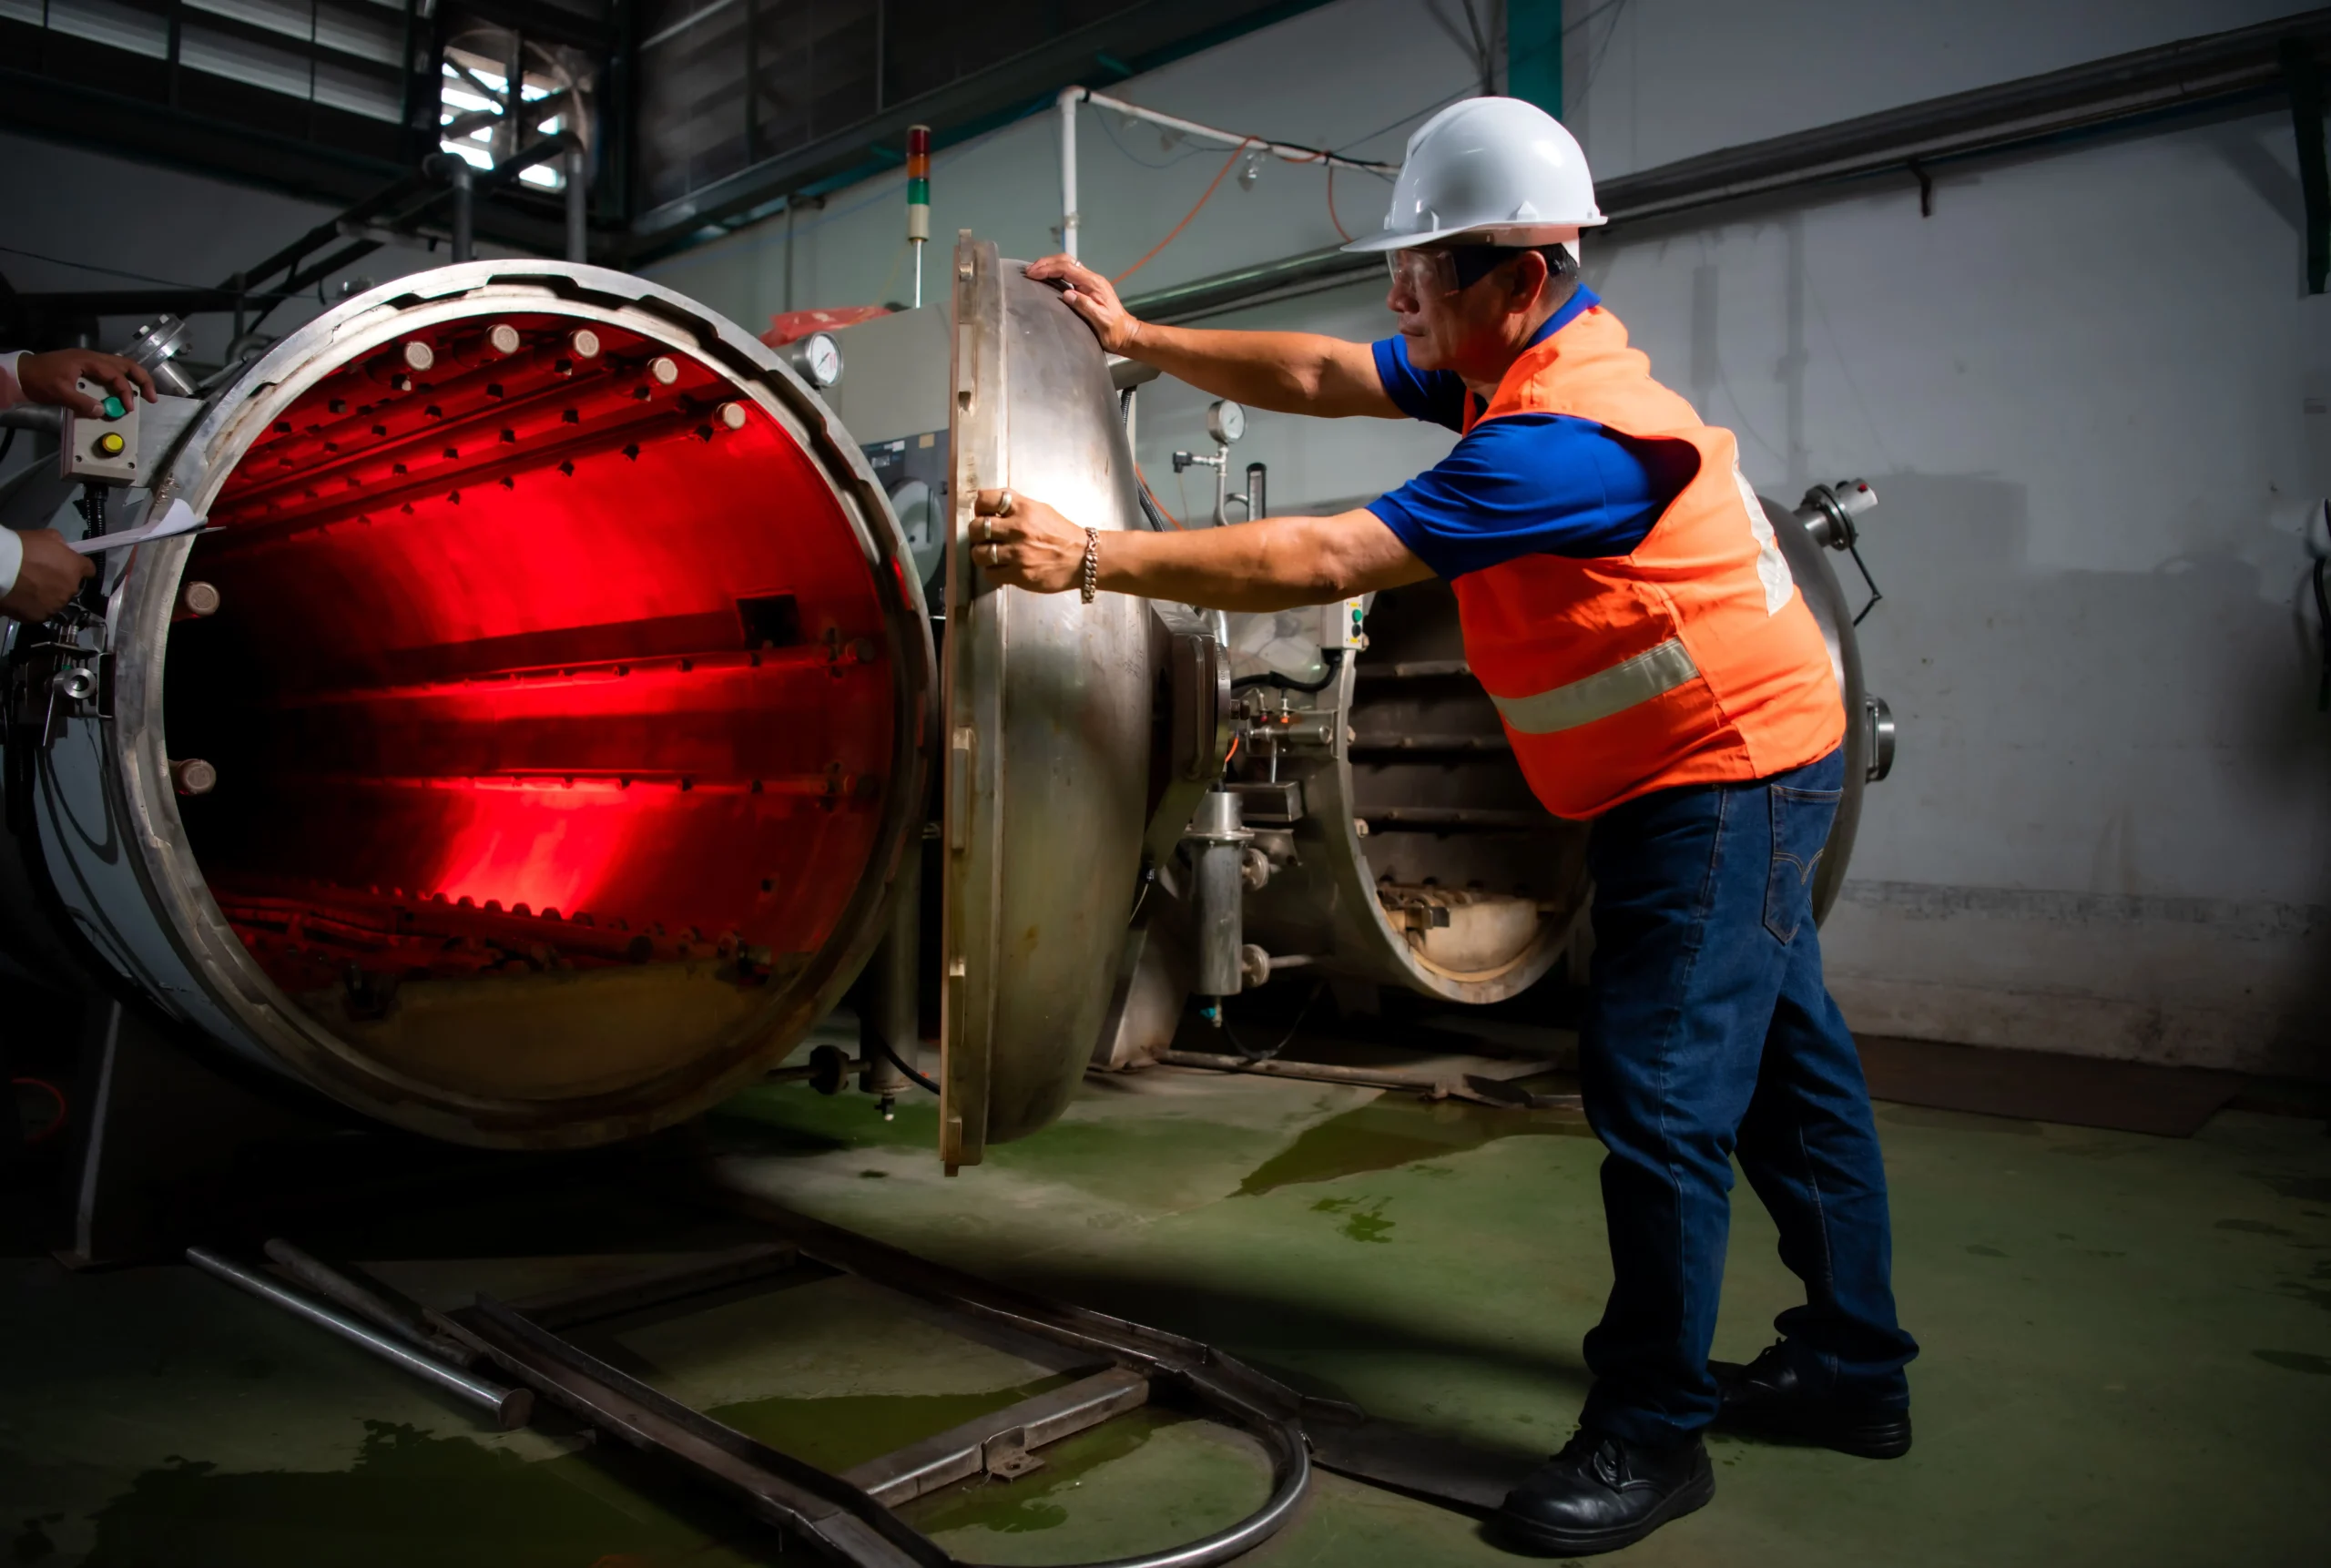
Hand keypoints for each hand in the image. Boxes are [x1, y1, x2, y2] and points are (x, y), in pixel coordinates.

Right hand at [1, 530, 95, 621]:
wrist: (0, 569)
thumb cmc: (23, 549)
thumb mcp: (46, 536)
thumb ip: (60, 544)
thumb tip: (64, 549)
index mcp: (76, 568)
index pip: (89, 570)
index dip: (80, 567)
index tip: (71, 567)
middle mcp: (71, 589)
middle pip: (70, 587)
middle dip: (60, 582)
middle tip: (41, 577)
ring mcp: (56, 605)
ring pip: (56, 601)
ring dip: (48, 596)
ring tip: (30, 589)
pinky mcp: (40, 617)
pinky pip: (41, 612)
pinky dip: (34, 607)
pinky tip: (23, 600)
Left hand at [16, 349, 156, 416]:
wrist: (22, 373)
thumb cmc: (39, 380)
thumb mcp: (59, 393)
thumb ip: (82, 403)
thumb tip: (103, 411)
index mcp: (88, 361)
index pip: (116, 375)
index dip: (126, 392)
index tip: (128, 408)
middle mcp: (93, 358)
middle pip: (126, 364)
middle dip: (142, 379)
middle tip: (152, 396)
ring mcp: (90, 361)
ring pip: (121, 366)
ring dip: (135, 379)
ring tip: (144, 393)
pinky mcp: (87, 367)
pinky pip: (111, 371)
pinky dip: (122, 380)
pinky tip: (125, 390)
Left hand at [971, 489, 1090, 593]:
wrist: (1083, 558)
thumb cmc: (1061, 533)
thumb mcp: (1041, 509)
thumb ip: (1016, 505)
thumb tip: (990, 504)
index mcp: (1023, 508)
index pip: (985, 499)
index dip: (979, 507)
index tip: (983, 514)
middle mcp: (1018, 528)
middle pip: (977, 527)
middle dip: (975, 533)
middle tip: (983, 538)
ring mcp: (1018, 553)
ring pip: (979, 553)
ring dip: (980, 554)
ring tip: (989, 555)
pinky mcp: (1019, 574)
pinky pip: (990, 573)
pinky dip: (992, 572)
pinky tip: (1001, 569)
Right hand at [1023, 255, 1144, 354]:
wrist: (1127, 334)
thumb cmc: (1113, 331)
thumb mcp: (1100, 321)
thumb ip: (1084, 306)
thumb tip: (1066, 294)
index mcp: (1093, 283)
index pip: (1067, 268)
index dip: (1048, 269)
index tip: (1032, 274)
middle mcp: (1092, 278)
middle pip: (1066, 261)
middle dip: (1046, 263)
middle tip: (1029, 270)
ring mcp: (1090, 282)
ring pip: (1068, 265)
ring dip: (1050, 265)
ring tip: (1034, 272)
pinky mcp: (1088, 287)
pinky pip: (1069, 273)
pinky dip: (1055, 272)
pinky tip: (1046, 278)